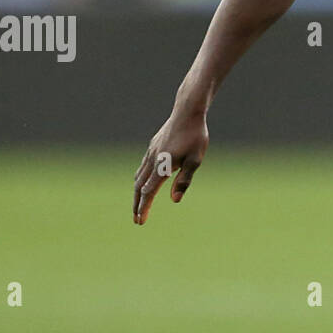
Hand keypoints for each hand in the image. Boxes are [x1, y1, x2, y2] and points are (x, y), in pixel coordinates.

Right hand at [132, 107, 208, 224]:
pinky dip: (140, 179)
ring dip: (138, 193)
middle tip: (136, 219)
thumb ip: (184, 180)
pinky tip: (143, 183)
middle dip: (137, 204)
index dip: (144, 207)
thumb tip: (174, 199)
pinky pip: (142, 167)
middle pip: (140, 187)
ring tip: (138, 205)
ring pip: (139, 177)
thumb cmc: (195, 136)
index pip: (150, 191)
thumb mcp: (195, 160)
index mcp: (163, 165)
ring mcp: (151, 152)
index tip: (140, 220)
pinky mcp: (153, 146)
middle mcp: (153, 159)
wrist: (187, 111)